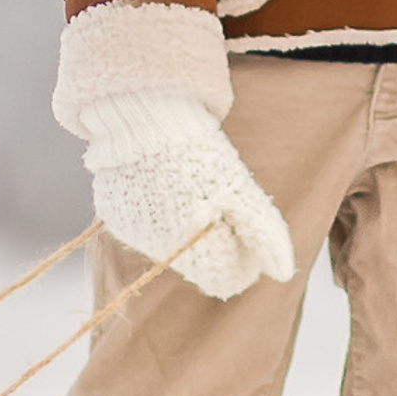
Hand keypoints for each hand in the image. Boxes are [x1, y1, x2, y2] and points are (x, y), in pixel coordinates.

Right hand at [81, 93, 294, 300]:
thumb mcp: (242, 191)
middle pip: (199, 264)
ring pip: (171, 247)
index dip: (243, 258)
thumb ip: (265, 236)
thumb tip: (283, 273)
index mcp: (191, 248)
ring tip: (190, 188)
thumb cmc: (201, 154)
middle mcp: (157, 249)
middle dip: (215, 242)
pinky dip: (158, 213)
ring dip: (186, 228)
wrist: (146, 115)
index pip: (226, 280)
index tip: (246, 232)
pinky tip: (164, 183)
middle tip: (220, 206)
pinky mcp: (113, 213)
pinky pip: (143, 226)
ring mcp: (131, 231)